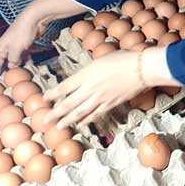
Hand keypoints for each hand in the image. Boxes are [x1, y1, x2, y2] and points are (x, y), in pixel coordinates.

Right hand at [0, 0, 91, 78]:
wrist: (33, 18)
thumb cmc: (23, 32)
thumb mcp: (16, 49)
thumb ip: (13, 60)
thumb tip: (12, 67)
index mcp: (0, 48)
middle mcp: (5, 46)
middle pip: (1, 60)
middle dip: (2, 69)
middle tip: (4, 79)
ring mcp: (15, 45)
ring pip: (13, 58)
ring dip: (16, 66)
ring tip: (18, 75)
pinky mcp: (24, 43)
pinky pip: (22, 55)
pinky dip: (24, 60)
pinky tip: (29, 65)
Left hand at [43, 47, 177, 128]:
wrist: (141, 68)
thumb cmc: (123, 59)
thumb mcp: (100, 60)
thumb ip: (88, 71)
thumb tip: (81, 79)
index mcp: (86, 75)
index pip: (64, 87)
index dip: (52, 94)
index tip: (43, 99)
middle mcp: (90, 88)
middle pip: (69, 103)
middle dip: (55, 113)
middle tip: (44, 121)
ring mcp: (101, 98)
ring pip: (81, 112)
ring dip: (68, 120)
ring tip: (59, 126)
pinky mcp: (111, 103)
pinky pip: (96, 113)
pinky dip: (87, 119)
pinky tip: (81, 123)